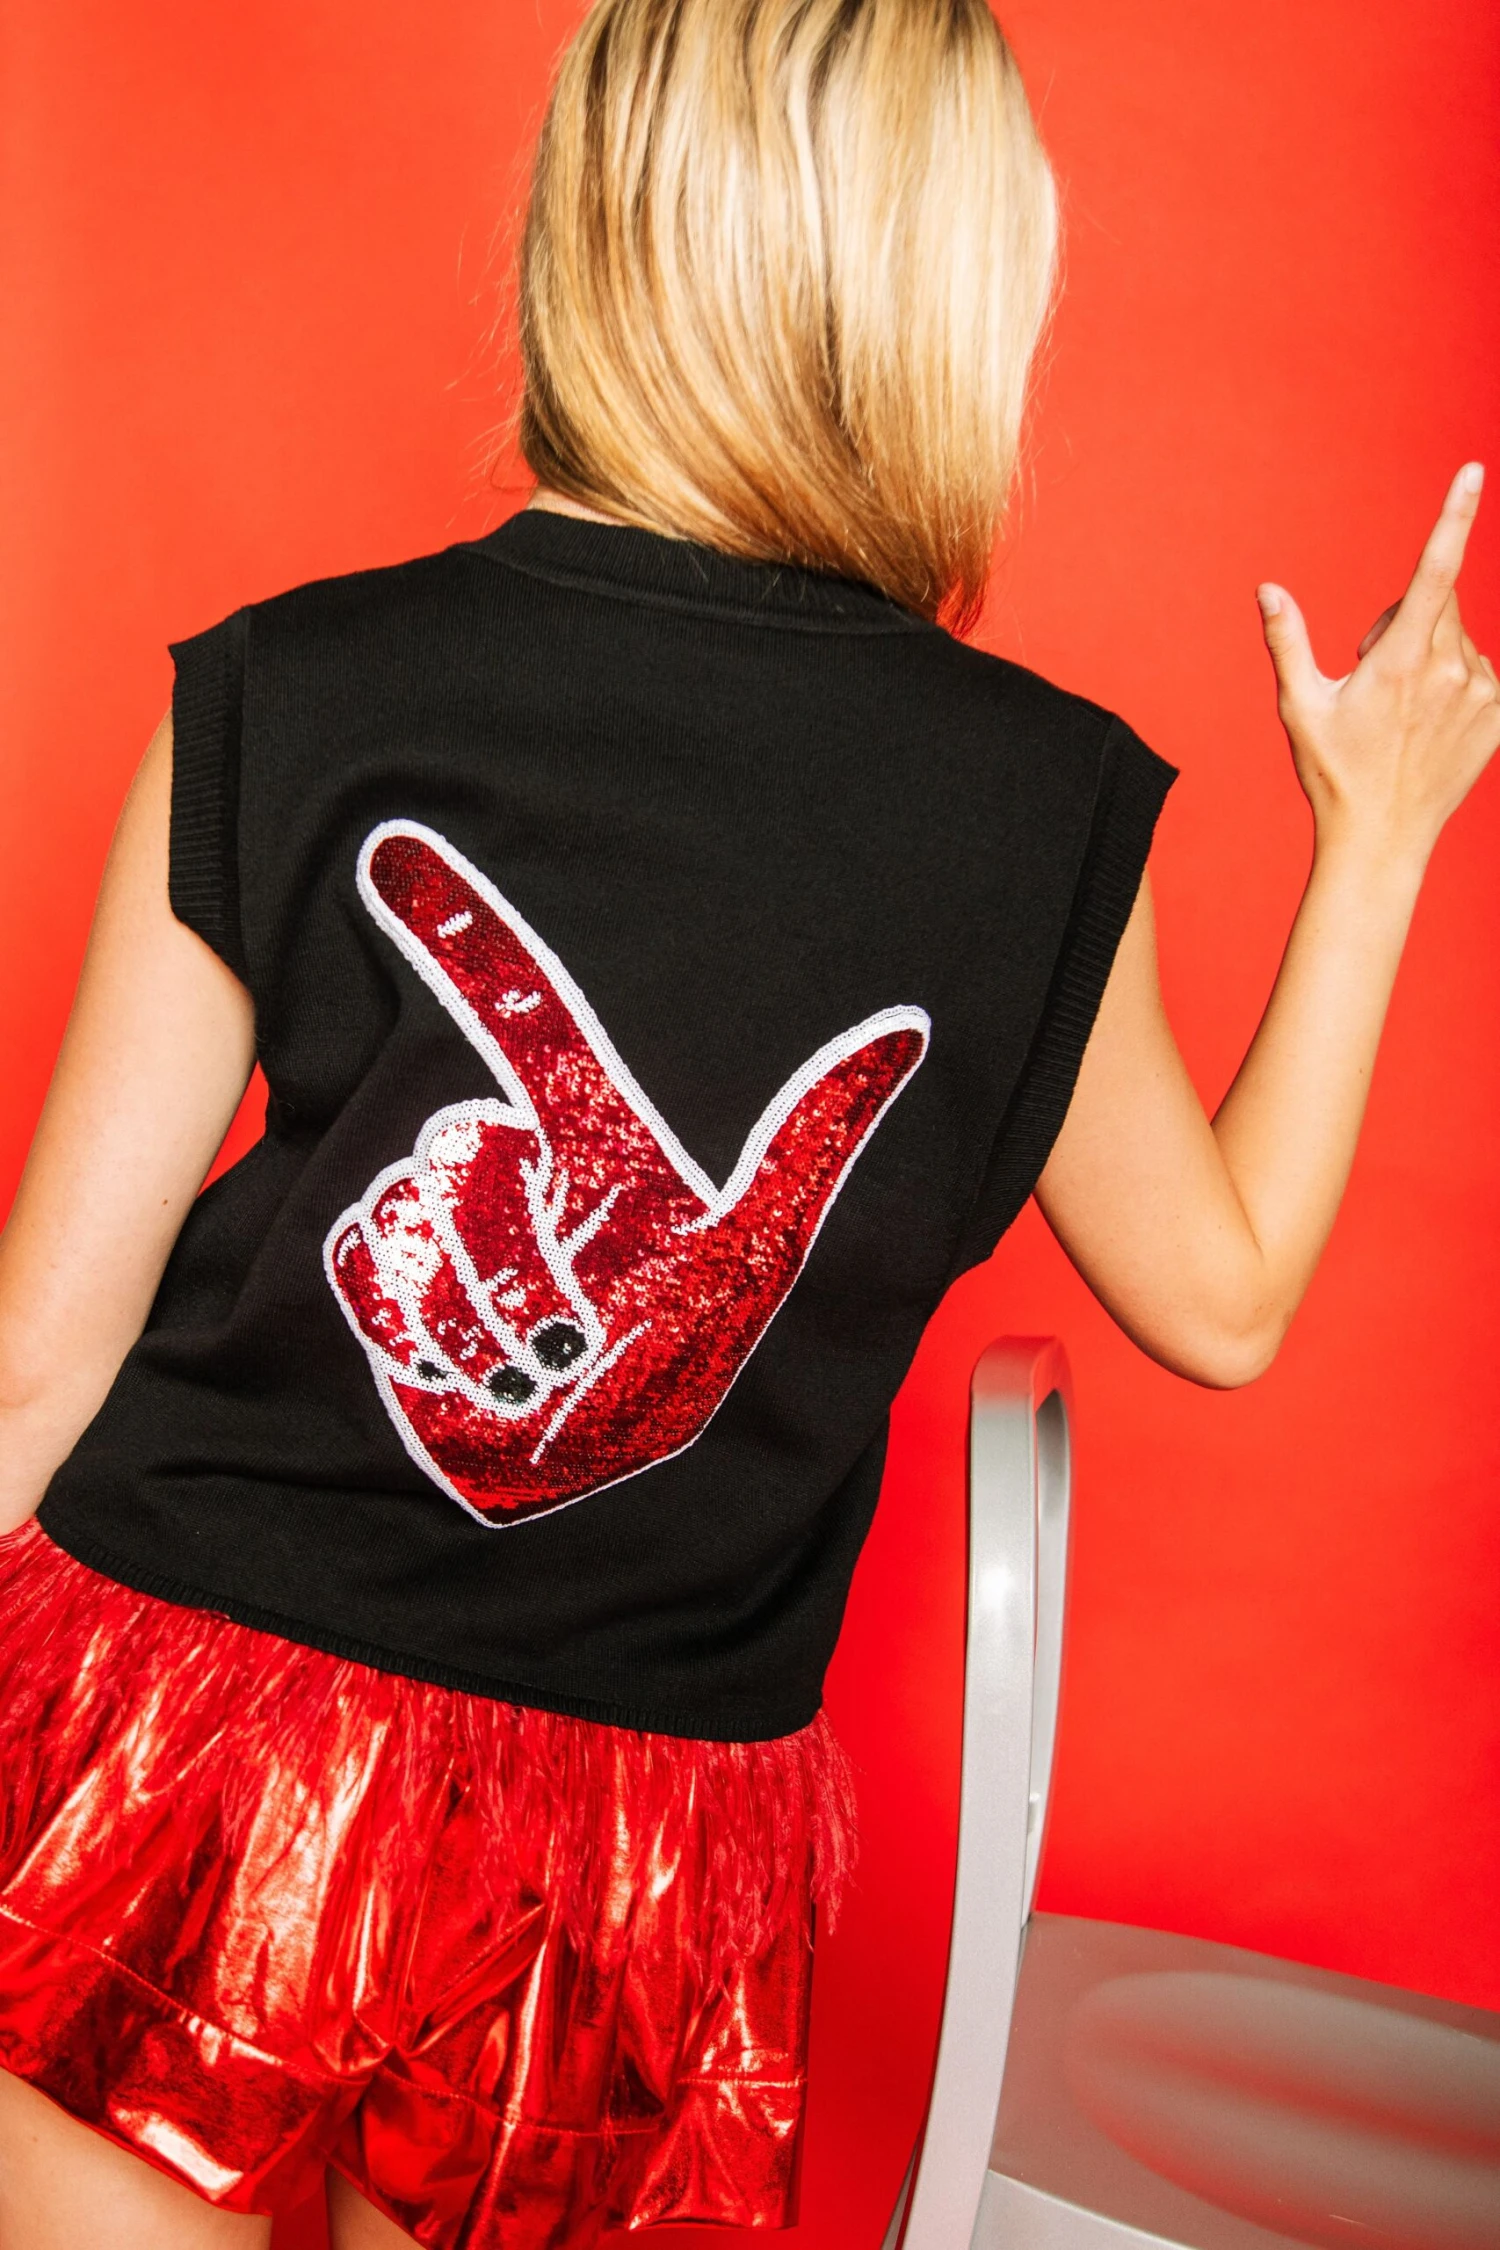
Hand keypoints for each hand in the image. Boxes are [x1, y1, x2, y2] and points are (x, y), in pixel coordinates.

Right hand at [325, 822, 927, 1524]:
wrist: (610, 1458)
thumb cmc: (685, 1341)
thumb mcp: (764, 1239)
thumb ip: (816, 1132)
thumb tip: (904, 1026)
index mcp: (590, 1129)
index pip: (523, 1013)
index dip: (461, 928)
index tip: (391, 844)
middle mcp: (510, 1156)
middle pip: (461, 1151)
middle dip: (517, 1265)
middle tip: (574, 1332)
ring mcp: (440, 1216)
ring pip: (411, 1224)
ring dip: (482, 1325)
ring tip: (536, 1370)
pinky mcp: (380, 1283)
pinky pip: (363, 1274)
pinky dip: (418, 1341)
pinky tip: (473, 1376)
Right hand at [1258, 463, 1499, 871]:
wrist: (1382, 839)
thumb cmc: (1333, 774)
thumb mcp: (1300, 707)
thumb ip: (1287, 641)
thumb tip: (1268, 589)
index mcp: (1399, 662)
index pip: (1433, 571)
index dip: (1454, 516)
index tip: (1474, 470)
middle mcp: (1450, 670)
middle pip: (1435, 604)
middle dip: (1404, 622)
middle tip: (1372, 679)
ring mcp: (1481, 692)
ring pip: (1458, 636)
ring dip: (1431, 653)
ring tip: (1402, 711)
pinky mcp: (1498, 713)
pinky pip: (1479, 668)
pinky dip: (1456, 680)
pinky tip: (1428, 723)